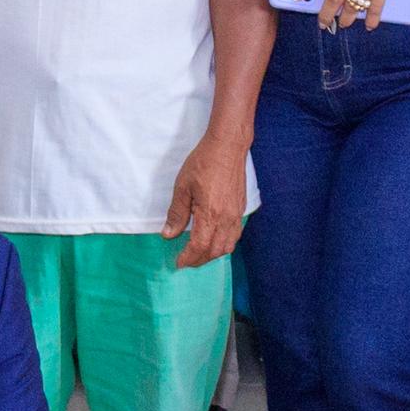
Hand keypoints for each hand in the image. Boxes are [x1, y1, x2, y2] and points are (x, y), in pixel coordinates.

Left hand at [164, 135, 248, 266]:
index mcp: (210, 213)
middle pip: (215, 251)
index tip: (178, 262)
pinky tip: (214, 240)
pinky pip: (235, 235)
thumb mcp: (183, 187)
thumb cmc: (203, 163)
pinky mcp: (241, 209)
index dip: (188, 258)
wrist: (227, 147)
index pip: (199, 246)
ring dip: (213, 254)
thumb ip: (177, 213)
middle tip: (186, 260)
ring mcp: (236, 214)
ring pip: (228, 246)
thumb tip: (168, 234)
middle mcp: (226, 218)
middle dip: (199, 260)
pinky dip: (224, 244)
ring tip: (199, 253)